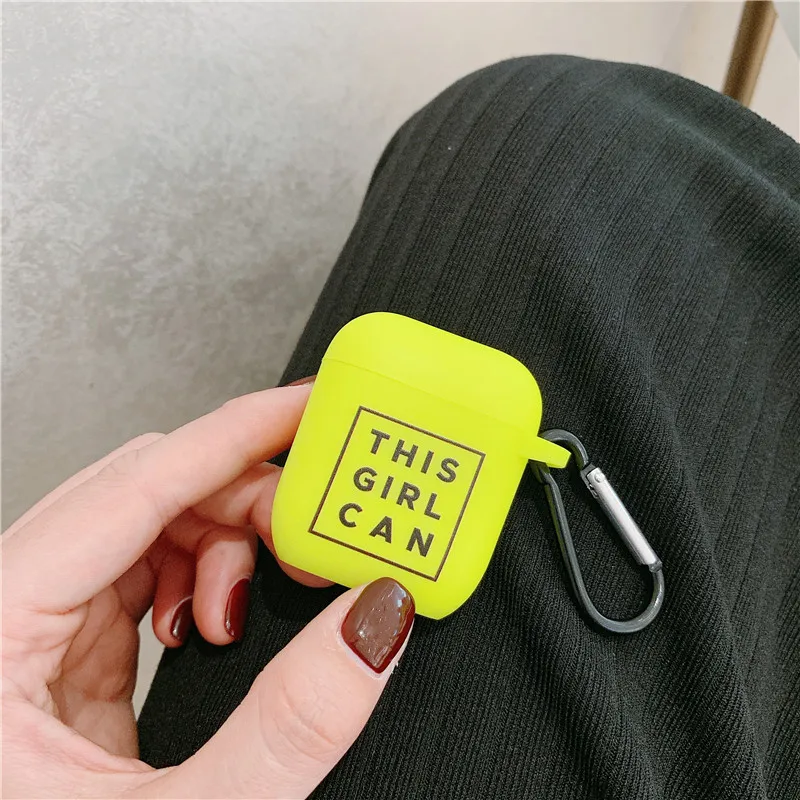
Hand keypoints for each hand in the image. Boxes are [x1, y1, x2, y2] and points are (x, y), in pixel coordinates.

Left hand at [2, 385, 414, 798]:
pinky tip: (211, 617)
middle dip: (241, 496)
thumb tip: (375, 622)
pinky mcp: (51, 655)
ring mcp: (20, 631)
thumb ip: (290, 724)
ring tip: (253, 597)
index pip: (135, 484)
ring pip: (139, 524)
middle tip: (314, 523)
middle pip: (139, 491)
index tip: (306, 405)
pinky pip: (136, 571)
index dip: (235, 432)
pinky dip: (194, 577)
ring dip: (218, 541)